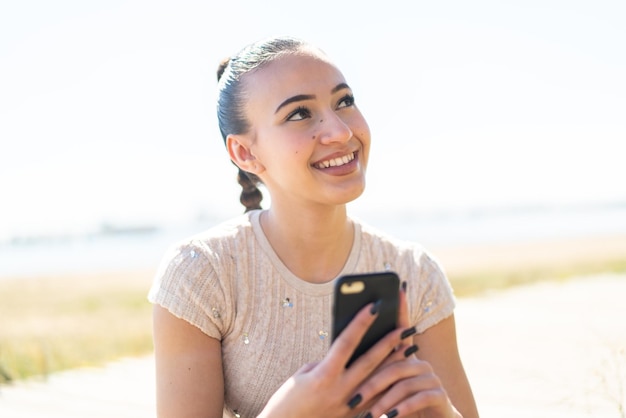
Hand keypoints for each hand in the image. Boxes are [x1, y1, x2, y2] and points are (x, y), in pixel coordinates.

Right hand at [257, 302, 415, 417]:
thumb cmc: (288, 400)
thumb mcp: (303, 375)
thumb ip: (327, 362)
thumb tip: (348, 352)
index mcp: (323, 376)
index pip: (346, 342)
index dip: (360, 323)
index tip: (373, 306)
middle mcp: (339, 390)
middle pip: (369, 361)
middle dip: (388, 342)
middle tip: (403, 326)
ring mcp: (348, 405)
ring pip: (378, 380)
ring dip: (394, 362)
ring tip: (409, 347)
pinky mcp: (352, 416)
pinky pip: (375, 397)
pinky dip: (387, 383)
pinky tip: (399, 373)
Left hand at [352, 285, 461, 417]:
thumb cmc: (397, 408)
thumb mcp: (381, 391)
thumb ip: (368, 373)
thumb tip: (343, 358)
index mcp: (403, 359)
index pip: (399, 330)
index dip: (402, 308)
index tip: (399, 289)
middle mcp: (419, 364)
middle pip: (393, 362)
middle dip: (373, 381)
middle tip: (354, 398)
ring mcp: (431, 378)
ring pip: (404, 382)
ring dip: (385, 401)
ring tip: (371, 416)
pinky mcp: (440, 396)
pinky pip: (420, 397)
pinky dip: (403, 408)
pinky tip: (391, 417)